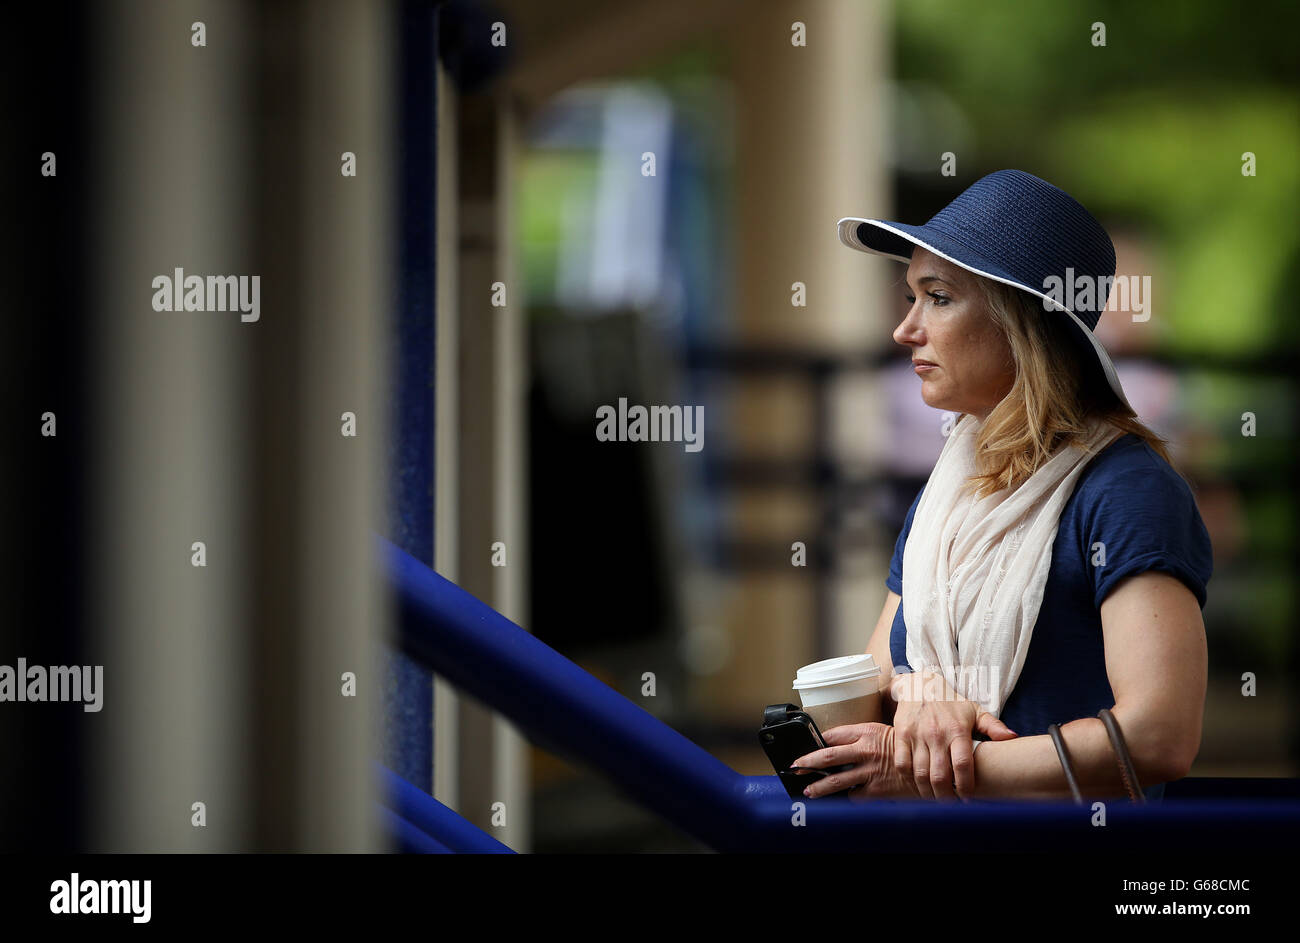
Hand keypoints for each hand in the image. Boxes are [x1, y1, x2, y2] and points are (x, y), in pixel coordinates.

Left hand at [789, 723, 920, 800]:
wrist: (930, 767)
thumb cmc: (905, 750)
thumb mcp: (883, 733)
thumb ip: (861, 739)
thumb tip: (836, 746)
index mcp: (866, 731)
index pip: (832, 735)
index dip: (816, 741)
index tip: (805, 746)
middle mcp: (865, 750)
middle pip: (827, 756)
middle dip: (807, 762)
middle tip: (795, 767)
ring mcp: (869, 771)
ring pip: (835, 780)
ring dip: (819, 787)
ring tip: (809, 791)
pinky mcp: (876, 790)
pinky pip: (854, 795)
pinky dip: (849, 797)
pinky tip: (848, 796)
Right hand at [890, 669, 1017, 799]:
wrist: (919, 684)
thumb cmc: (950, 702)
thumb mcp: (974, 710)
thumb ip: (994, 726)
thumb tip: (1013, 738)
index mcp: (957, 730)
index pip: (962, 765)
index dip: (965, 787)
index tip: (968, 800)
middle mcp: (936, 734)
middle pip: (940, 775)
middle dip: (946, 797)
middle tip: (950, 808)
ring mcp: (916, 735)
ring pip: (920, 774)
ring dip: (927, 793)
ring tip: (935, 801)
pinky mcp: (900, 735)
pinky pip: (902, 764)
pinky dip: (908, 779)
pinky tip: (917, 784)